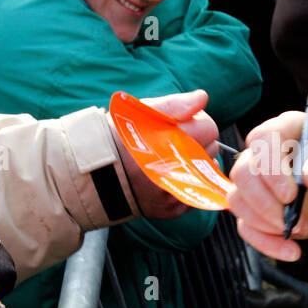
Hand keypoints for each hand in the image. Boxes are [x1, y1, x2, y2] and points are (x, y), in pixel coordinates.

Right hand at [111, 89, 220, 219]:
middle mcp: (171, 170)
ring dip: (196, 162)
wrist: (96, 173)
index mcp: (166, 141)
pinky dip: (187, 181)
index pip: (209, 128)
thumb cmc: (121, 137)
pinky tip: (169, 174)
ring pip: (206, 171)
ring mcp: (172, 192)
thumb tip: (202, 98)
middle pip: (211, 149)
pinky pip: (196, 190)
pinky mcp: (171, 209)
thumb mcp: (142, 113)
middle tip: (175, 140)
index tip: (182, 123)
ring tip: (172, 157)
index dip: (197, 121)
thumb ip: (175, 104)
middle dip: (198, 141)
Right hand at [227, 113, 307, 261]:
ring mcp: (258, 182)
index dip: (271, 169)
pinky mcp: (257, 208)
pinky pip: (245, 226)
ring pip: (237, 199)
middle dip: (264, 202)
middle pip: (242, 172)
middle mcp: (266, 152)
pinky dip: (266, 243)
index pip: (262, 140)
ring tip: (299, 230)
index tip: (290, 194)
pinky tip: (292, 250)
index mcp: (289, 129)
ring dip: (265, 223)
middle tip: (292, 218)